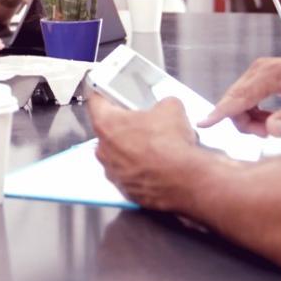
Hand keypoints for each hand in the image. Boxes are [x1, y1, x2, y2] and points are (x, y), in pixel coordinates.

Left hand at [87, 94, 211, 211]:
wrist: (185, 181)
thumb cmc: (171, 145)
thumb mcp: (171, 107)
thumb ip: (160, 103)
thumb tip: (165, 107)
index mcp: (107, 124)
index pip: (95, 101)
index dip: (101, 92)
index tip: (104, 91)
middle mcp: (104, 150)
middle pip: (108, 130)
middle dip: (124, 125)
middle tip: (143, 121)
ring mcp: (113, 172)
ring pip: (118, 154)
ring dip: (131, 148)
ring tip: (154, 146)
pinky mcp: (125, 189)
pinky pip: (128, 173)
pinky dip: (139, 168)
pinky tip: (157, 164)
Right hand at [197, 55, 280, 137]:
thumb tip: (271, 130)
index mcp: (272, 74)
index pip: (240, 98)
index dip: (221, 113)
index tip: (204, 124)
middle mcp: (261, 69)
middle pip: (235, 101)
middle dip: (245, 123)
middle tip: (269, 134)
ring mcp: (260, 72)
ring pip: (239, 101)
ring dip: (250, 119)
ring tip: (276, 126)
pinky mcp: (262, 77)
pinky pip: (247, 98)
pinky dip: (254, 113)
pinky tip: (271, 119)